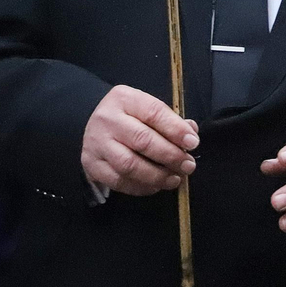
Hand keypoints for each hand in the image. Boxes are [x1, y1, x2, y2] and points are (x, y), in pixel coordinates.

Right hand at [79, 85, 198, 196]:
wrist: (94, 125)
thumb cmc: (128, 117)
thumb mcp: (146, 109)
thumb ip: (169, 120)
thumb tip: (190, 133)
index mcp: (124, 99)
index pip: (153, 112)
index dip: (175, 129)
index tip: (193, 143)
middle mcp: (108, 119)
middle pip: (142, 140)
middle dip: (170, 155)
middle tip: (188, 165)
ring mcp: (97, 143)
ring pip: (130, 165)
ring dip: (157, 175)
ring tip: (175, 179)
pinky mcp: (92, 165)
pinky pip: (119, 181)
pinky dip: (141, 187)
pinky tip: (155, 186)